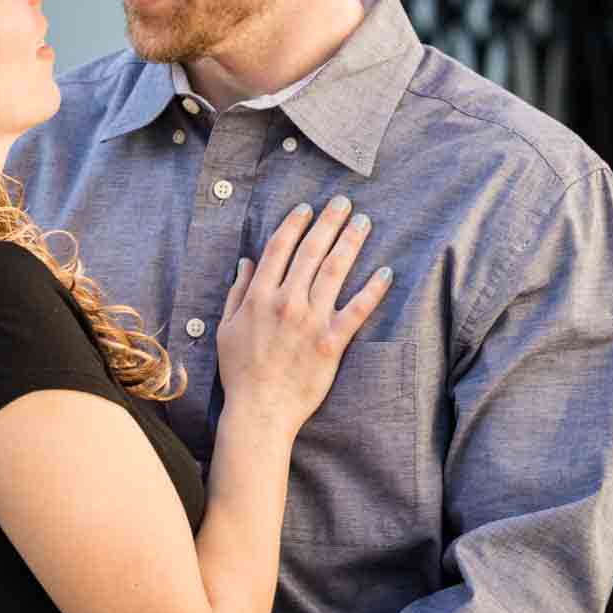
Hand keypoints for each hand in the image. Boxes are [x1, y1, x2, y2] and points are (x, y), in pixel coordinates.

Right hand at [216, 196, 389, 427]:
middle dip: (329, 222)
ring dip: (351, 243)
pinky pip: (356, 311)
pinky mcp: (331, 343)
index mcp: (260, 296)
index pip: (280, 248)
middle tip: (343, 202)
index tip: (307, 208)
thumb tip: (247, 262)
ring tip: (363, 223)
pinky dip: (373, 290)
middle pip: (311, 252)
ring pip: (335, 272)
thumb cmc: (239, 371)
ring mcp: (311, 321)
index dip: (295, 224)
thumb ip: (237, 292)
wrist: (259, 410)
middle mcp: (287, 302)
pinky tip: (386, 272)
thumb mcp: (226, 327)